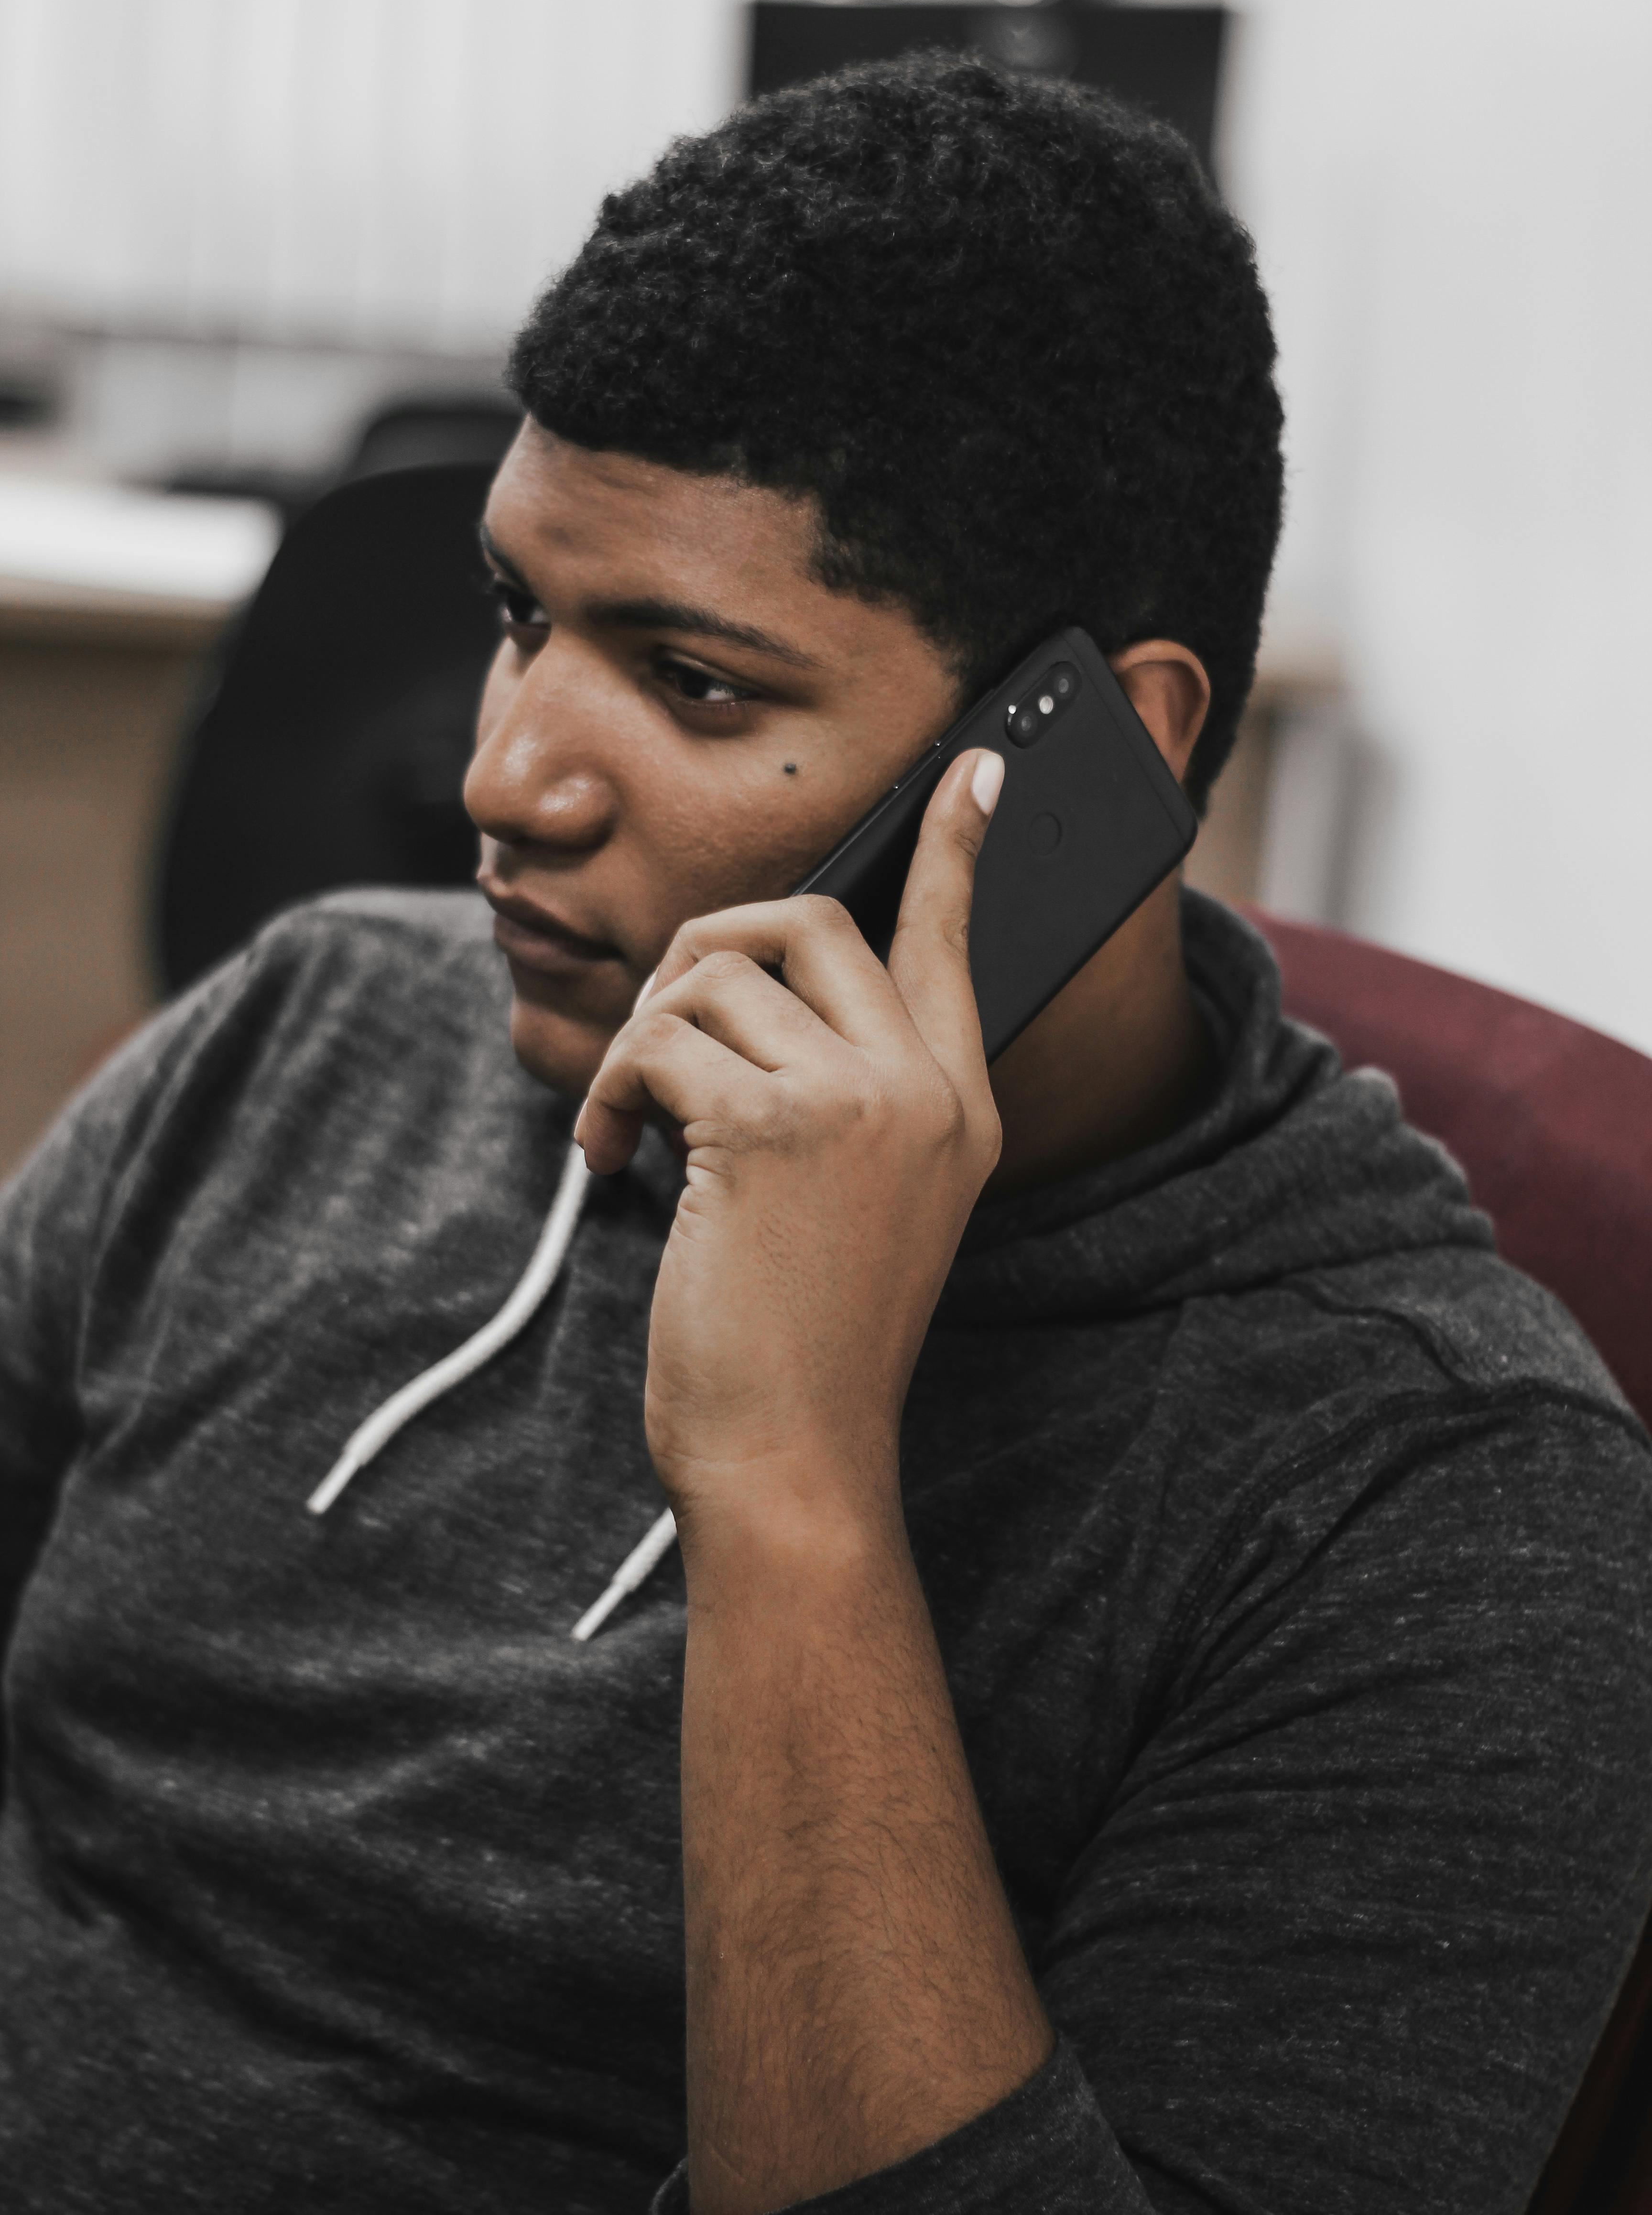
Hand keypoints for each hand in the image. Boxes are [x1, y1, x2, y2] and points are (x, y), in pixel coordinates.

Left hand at [574, 748, 1004, 1530]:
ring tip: (628, 1129)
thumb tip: (754, 988)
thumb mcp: (856, 1201)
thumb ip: (839, 1090)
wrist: (791, 1456)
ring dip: (638, 1045)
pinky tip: (610, 1158)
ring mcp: (855, 1102)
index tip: (974, 768)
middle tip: (660, 1039)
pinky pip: (658, 1042)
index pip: (954, 940)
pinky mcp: (767, 1127)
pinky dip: (608, 1092)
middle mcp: (921, 1089)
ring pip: (711, 980)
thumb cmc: (805, 1336)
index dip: (954, 848)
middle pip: (808, 921)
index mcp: (956, 1106)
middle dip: (708, 952)